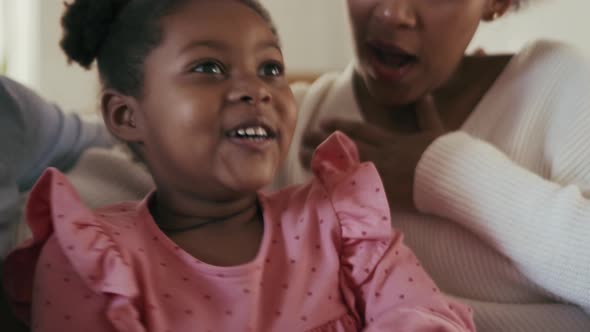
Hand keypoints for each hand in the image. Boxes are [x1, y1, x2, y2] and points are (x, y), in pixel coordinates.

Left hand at [300, 96, 445, 209]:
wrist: (454, 176)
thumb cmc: (448, 155)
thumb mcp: (437, 131)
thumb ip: (427, 114)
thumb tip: (425, 94)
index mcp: (393, 140)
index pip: (360, 130)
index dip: (340, 126)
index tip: (324, 122)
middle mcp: (382, 155)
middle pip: (345, 146)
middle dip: (323, 141)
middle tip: (304, 137)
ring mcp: (380, 174)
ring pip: (343, 165)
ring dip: (322, 161)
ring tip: (302, 156)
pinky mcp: (382, 192)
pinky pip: (353, 187)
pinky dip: (335, 184)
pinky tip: (318, 182)